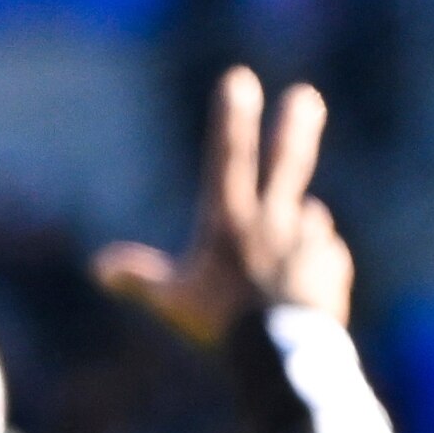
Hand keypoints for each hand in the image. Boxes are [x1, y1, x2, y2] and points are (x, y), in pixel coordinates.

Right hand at [94, 66, 351, 339]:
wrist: (284, 354)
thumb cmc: (221, 325)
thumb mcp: (174, 302)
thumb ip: (140, 279)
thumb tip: (99, 267)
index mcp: (230, 221)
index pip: (228, 158)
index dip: (232, 118)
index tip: (240, 78)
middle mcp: (274, 219)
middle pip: (288, 161)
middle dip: (295, 126)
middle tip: (304, 97)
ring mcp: (309, 238)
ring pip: (307, 218)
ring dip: (298, 229)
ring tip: (279, 274)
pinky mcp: (334, 262)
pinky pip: (326, 255)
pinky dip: (316, 264)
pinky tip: (301, 294)